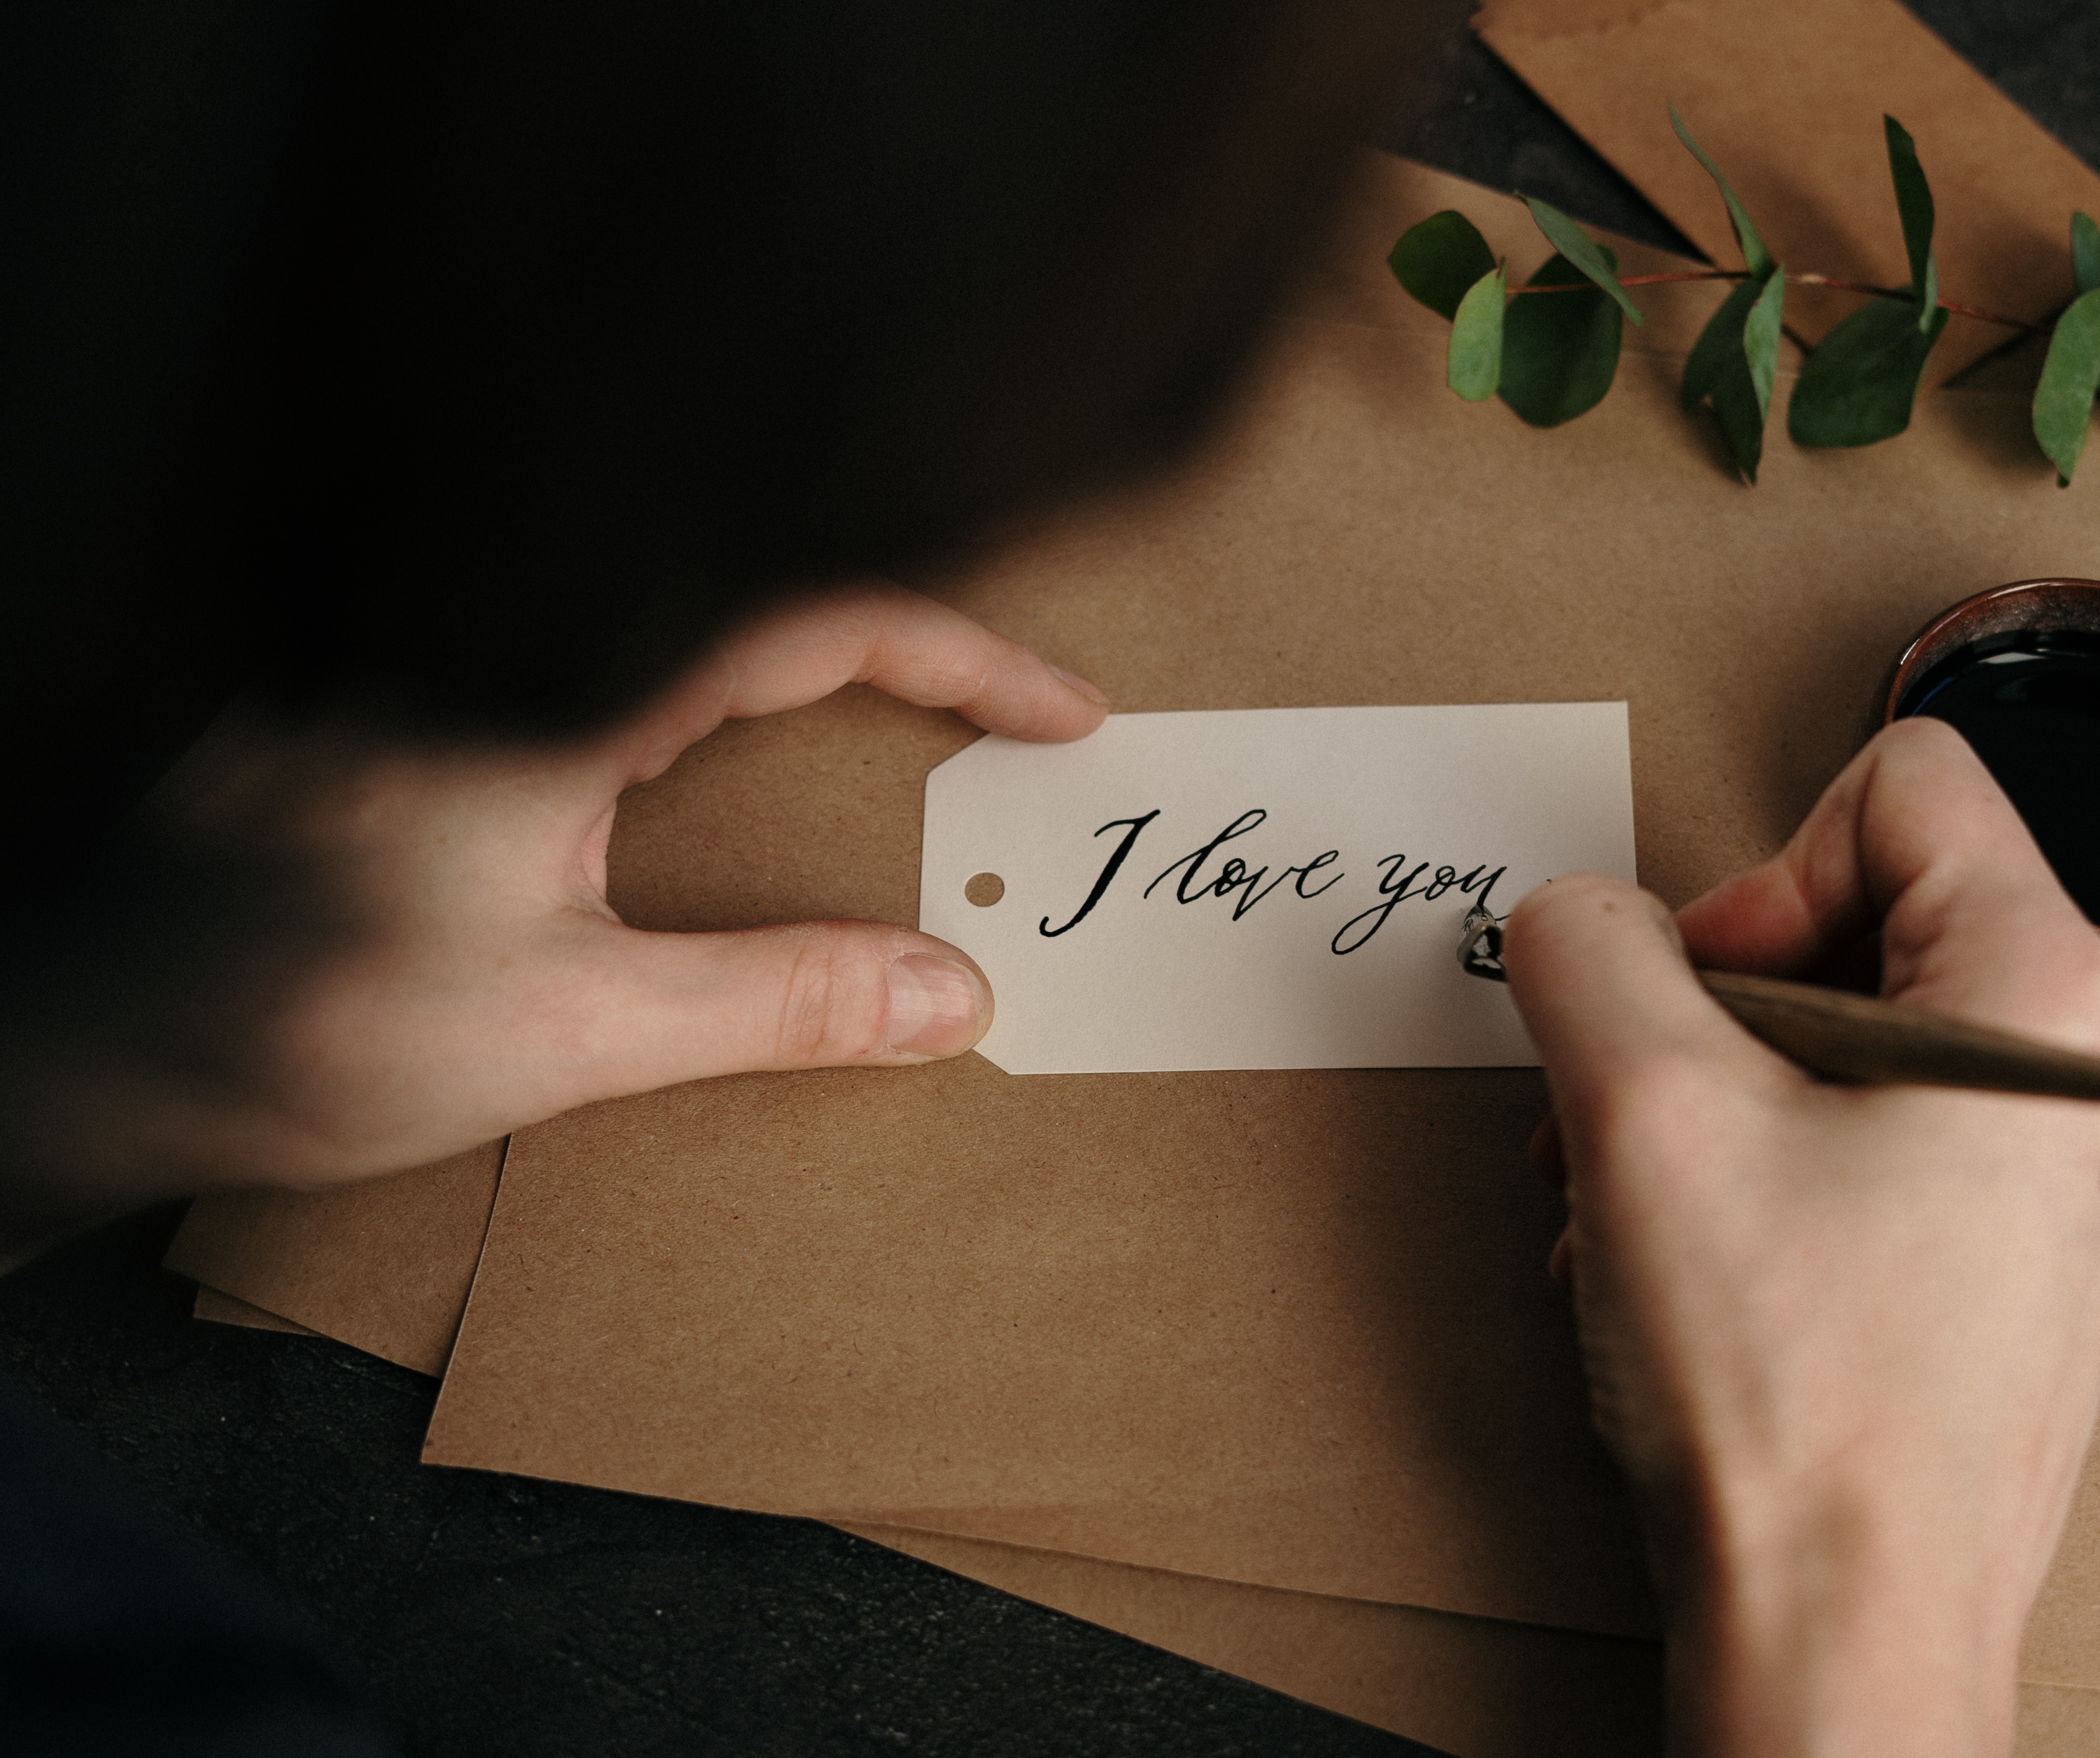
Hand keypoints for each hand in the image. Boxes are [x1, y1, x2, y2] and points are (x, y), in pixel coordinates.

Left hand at [20, 588, 1105, 1231]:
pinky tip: (734, 773)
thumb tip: (953, 995)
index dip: (962, 655)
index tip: (1066, 718)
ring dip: (810, 666)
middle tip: (1005, 724)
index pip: (812, 612)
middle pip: (758, 587)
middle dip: (905, 644)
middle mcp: (504, 635)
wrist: (86, 1035)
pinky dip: (715, 696)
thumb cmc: (293, 1023)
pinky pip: (604, 655)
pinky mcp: (412, 700)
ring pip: (679, 615)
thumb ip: (770, 1001)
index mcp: (555, 679)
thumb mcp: (562, 1029)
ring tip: (903, 742)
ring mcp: (452, 656)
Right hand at [1503, 718, 2099, 1757]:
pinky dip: (1759, 1177)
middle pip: (1864, 914)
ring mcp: (2064, 1171)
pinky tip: (1694, 1269)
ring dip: (1711, 1106)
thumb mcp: (1642, 1112)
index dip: (1757, 875)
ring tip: (1646, 1212)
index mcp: (2052, 995)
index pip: (1898, 786)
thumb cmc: (1797, 1404)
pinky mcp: (2018, 1251)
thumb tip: (1573, 917)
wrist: (1847, 1633)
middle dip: (1711, 1011)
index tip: (1700, 1004)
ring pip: (1848, 1038)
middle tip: (1638, 1117)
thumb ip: (1583, 950)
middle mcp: (2097, 1070)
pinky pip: (1872, 1137)